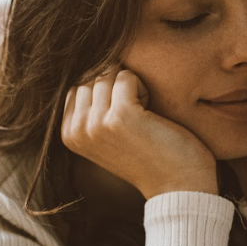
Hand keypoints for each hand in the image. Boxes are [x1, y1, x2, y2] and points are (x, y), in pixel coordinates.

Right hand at [62, 68, 217, 199]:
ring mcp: (95, 124)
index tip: (126, 118)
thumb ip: (93, 106)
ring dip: (132, 85)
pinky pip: (127, 76)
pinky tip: (152, 114)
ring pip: (107, 72)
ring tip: (144, 115)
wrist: (178, 186)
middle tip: (139, 116)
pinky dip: (144, 87)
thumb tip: (94, 59)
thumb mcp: (109, 133)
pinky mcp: (119, 117)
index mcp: (69, 134)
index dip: (106, 91)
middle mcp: (77, 130)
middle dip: (117, 85)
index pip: (78, 84)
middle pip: (92, 75)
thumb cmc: (150, 154)